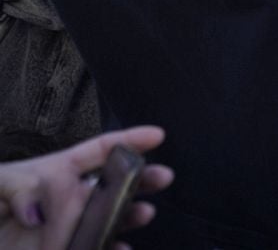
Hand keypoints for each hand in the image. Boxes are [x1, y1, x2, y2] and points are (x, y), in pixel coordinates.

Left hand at [0, 126, 173, 249]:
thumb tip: (40, 210)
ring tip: (145, 213)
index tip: (157, 136)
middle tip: (163, 177)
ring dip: (130, 215)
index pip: (97, 152)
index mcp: (55, 173)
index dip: (128, 141)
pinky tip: (121, 248)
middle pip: (113, 184)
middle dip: (142, 178)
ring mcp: (68, 229)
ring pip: (109, 219)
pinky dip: (112, 249)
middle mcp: (69, 200)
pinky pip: (94, 249)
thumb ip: (17, 187)